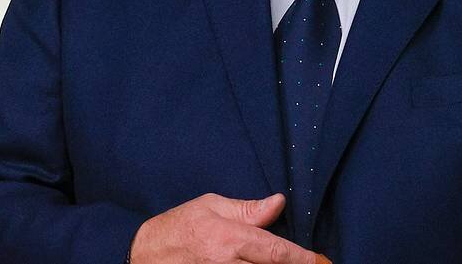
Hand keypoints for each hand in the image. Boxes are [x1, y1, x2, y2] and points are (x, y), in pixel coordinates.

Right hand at [130, 192, 330, 263]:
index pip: (274, 251)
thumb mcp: (211, 207)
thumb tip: (278, 203)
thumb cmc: (177, 227)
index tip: (317, 260)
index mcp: (228, 239)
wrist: (144, 256)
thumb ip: (247, 210)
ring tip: (288, 263)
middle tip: (311, 263)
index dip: (300, 258)